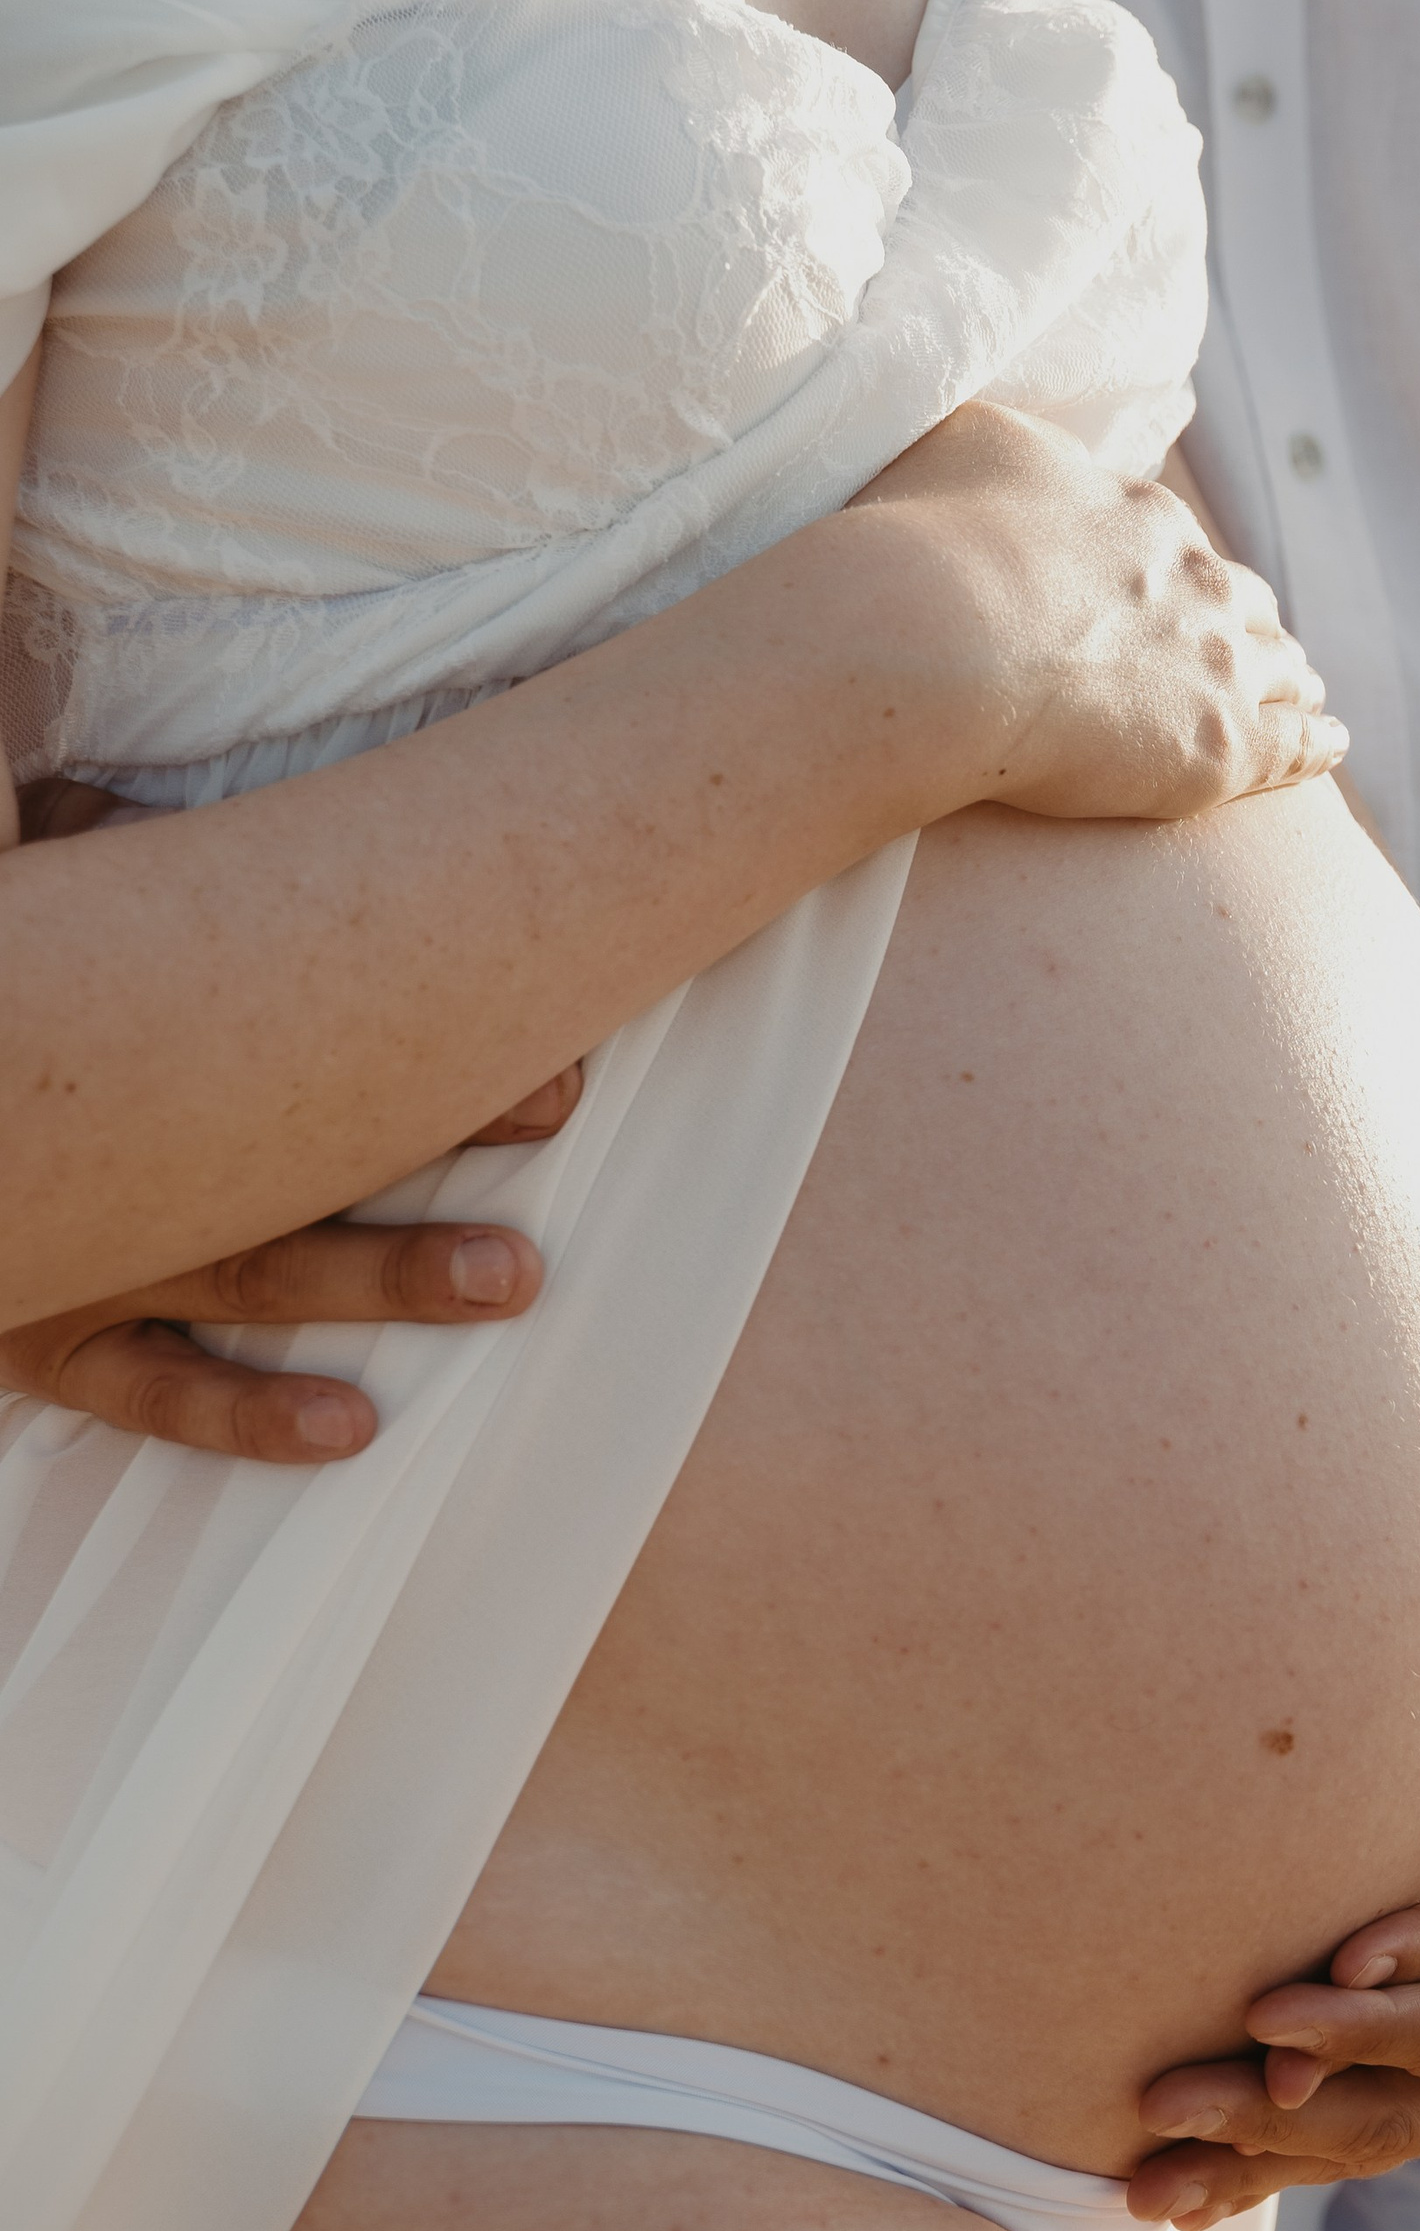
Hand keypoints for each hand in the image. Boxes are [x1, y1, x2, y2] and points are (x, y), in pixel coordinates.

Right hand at [3, 783, 570, 1458]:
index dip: (413, 1018)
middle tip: (553, 1101)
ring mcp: (81, 1252)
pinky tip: (350, 1426)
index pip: (286, 1023)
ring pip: (250, 1264)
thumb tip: (164, 804)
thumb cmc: (9, 988)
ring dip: (385, 1273)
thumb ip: (108, 849)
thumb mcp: (35, 902)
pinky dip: (248, 1413)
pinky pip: (151, 1387)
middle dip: (432, 1123)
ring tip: (509, 1278)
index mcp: (122, 1037)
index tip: (527, 1014)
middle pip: (293, 1136)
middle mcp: (113, 1150)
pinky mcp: (45, 1337)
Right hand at [853, 403, 1347, 821]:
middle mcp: (1195, 579)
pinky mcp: (1225, 746)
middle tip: (1250, 645)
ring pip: (1281, 668)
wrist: (937, 639)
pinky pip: (1297, 744)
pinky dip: (1316, 741)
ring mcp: (1218, 663)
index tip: (1164, 589)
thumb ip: (1010, 451)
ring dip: (1289, 678)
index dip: (1172, 571)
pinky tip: (1329, 745)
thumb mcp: (965, 448)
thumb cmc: (922, 543)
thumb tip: (1025, 457)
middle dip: (1249, 622)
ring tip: (1301, 695)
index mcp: (1138, 514)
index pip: (1173, 544)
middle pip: (1244, 601)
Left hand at [1128, 1659, 1419, 2229]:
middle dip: (1268, 2114)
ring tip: (1133, 2182)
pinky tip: (1177, 2195)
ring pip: (1357, 2146)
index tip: (1263, 2014)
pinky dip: (1268, 2166)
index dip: (1363, 2025)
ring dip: (1248, 2163)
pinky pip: (1356, 2140)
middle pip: (1384, 2113)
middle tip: (1153, 2102)